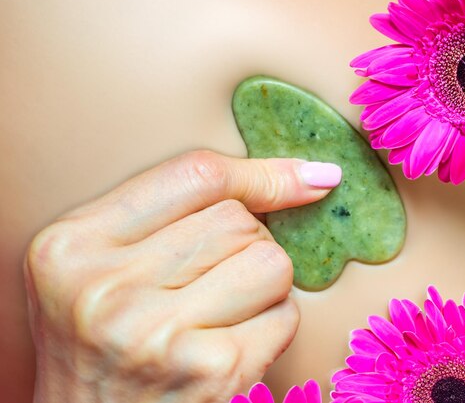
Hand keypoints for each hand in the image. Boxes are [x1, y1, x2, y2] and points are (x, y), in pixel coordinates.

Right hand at [24, 150, 340, 402]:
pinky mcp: (210, 373)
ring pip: (271, 262)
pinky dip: (272, 324)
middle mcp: (107, 288)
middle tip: (215, 278)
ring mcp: (158, 334)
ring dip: (266, 283)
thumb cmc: (102, 341)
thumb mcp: (103, 264)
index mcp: (72, 245)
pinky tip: (233, 343)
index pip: (196, 175)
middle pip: (239, 221)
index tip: (310, 177)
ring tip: (223, 309)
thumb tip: (310, 176)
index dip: (262, 173)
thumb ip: (173, 212)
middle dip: (249, 242)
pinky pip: (285, 316)